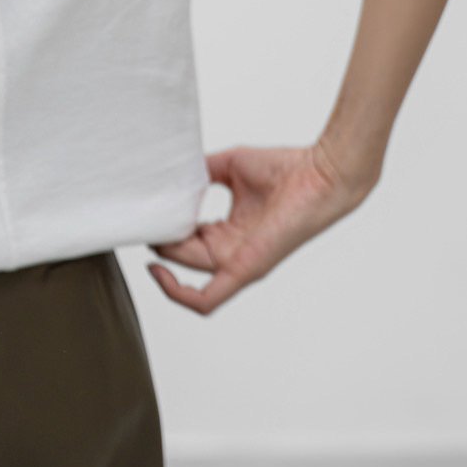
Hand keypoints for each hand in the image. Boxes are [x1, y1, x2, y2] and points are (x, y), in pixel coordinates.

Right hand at [147, 140, 373, 315]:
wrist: (321, 172)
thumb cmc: (286, 168)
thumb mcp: (228, 167)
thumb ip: (198, 173)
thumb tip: (169, 174)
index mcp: (228, 234)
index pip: (182, 241)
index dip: (162, 227)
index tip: (146, 207)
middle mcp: (230, 253)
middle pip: (178, 256)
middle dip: (157, 237)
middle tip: (144, 213)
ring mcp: (237, 264)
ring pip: (184, 274)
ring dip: (162, 256)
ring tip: (151, 228)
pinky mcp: (245, 269)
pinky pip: (205, 300)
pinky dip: (177, 294)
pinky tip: (158, 273)